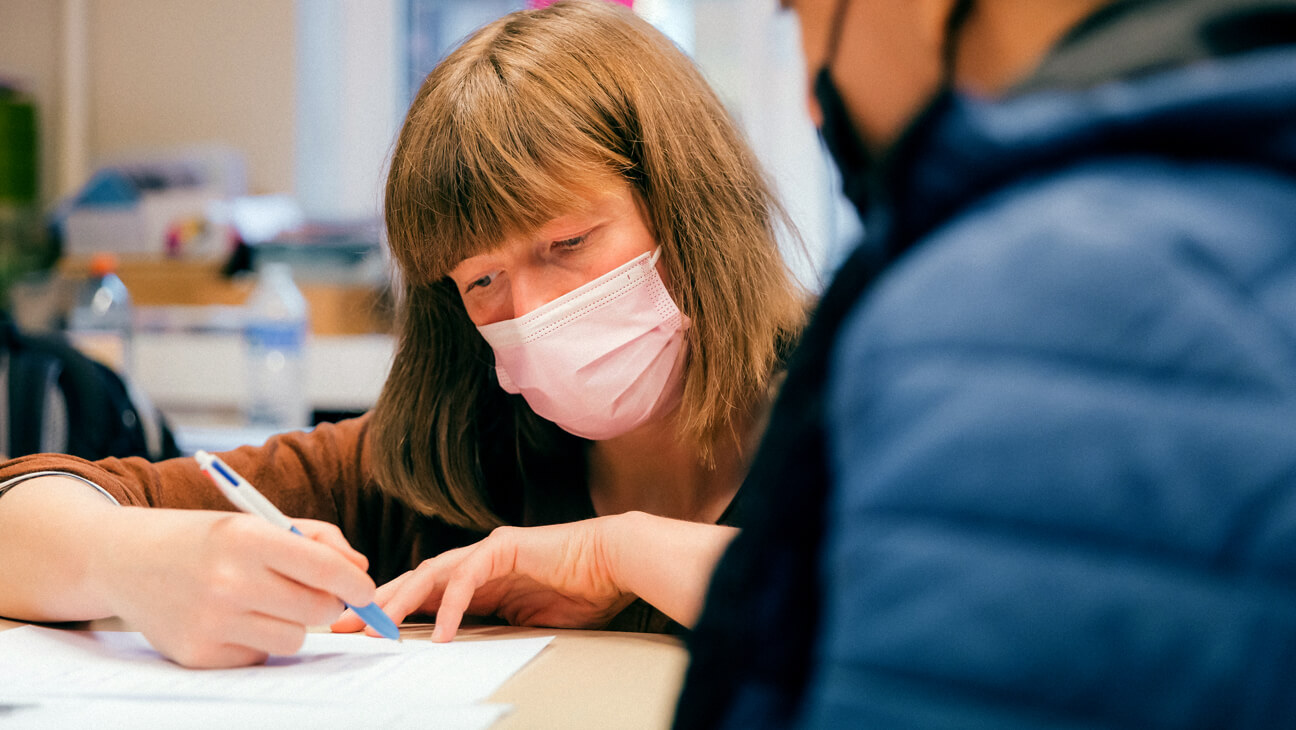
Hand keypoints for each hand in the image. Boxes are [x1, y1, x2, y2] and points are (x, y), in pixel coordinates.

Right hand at [91, 508, 377, 667]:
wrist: (123, 558)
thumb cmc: (202, 538)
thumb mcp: (255, 520)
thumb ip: (316, 539)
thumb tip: (360, 570)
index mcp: (246, 537)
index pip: (325, 568)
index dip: (356, 584)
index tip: (366, 590)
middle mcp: (228, 580)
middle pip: (319, 610)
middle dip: (330, 603)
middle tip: (317, 594)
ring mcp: (211, 620)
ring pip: (296, 638)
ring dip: (293, 623)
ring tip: (264, 602)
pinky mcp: (198, 653)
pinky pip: (260, 655)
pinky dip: (258, 639)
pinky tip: (232, 617)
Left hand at [331, 517, 634, 641]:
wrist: (614, 561)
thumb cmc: (579, 590)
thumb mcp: (524, 620)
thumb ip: (490, 626)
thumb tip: (454, 648)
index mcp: (477, 578)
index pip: (422, 594)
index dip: (388, 612)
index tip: (358, 634)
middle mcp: (475, 560)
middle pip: (414, 581)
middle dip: (376, 605)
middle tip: (341, 627)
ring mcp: (488, 551)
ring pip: (430, 573)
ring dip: (400, 601)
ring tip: (376, 628)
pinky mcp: (504, 548)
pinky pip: (468, 579)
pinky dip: (450, 606)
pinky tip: (439, 632)